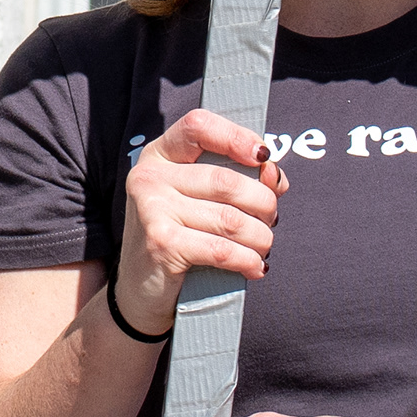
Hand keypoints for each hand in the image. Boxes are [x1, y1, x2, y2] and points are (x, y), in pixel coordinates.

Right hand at [113, 108, 285, 335]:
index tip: (263, 157)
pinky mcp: (161, 243)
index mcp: (159, 156)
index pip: (199, 125)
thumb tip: (274, 175)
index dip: (236, 136)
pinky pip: (222, 249)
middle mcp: (150, 176)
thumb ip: (235, 179)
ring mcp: (152, 209)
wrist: (141, 291)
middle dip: (263, 203)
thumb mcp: (199, 200)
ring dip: (260, 237)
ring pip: (231, 219)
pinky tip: (255, 267)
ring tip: (263, 247)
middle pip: (226, 180)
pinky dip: (248, 260)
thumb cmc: (179, 239)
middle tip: (270, 220)